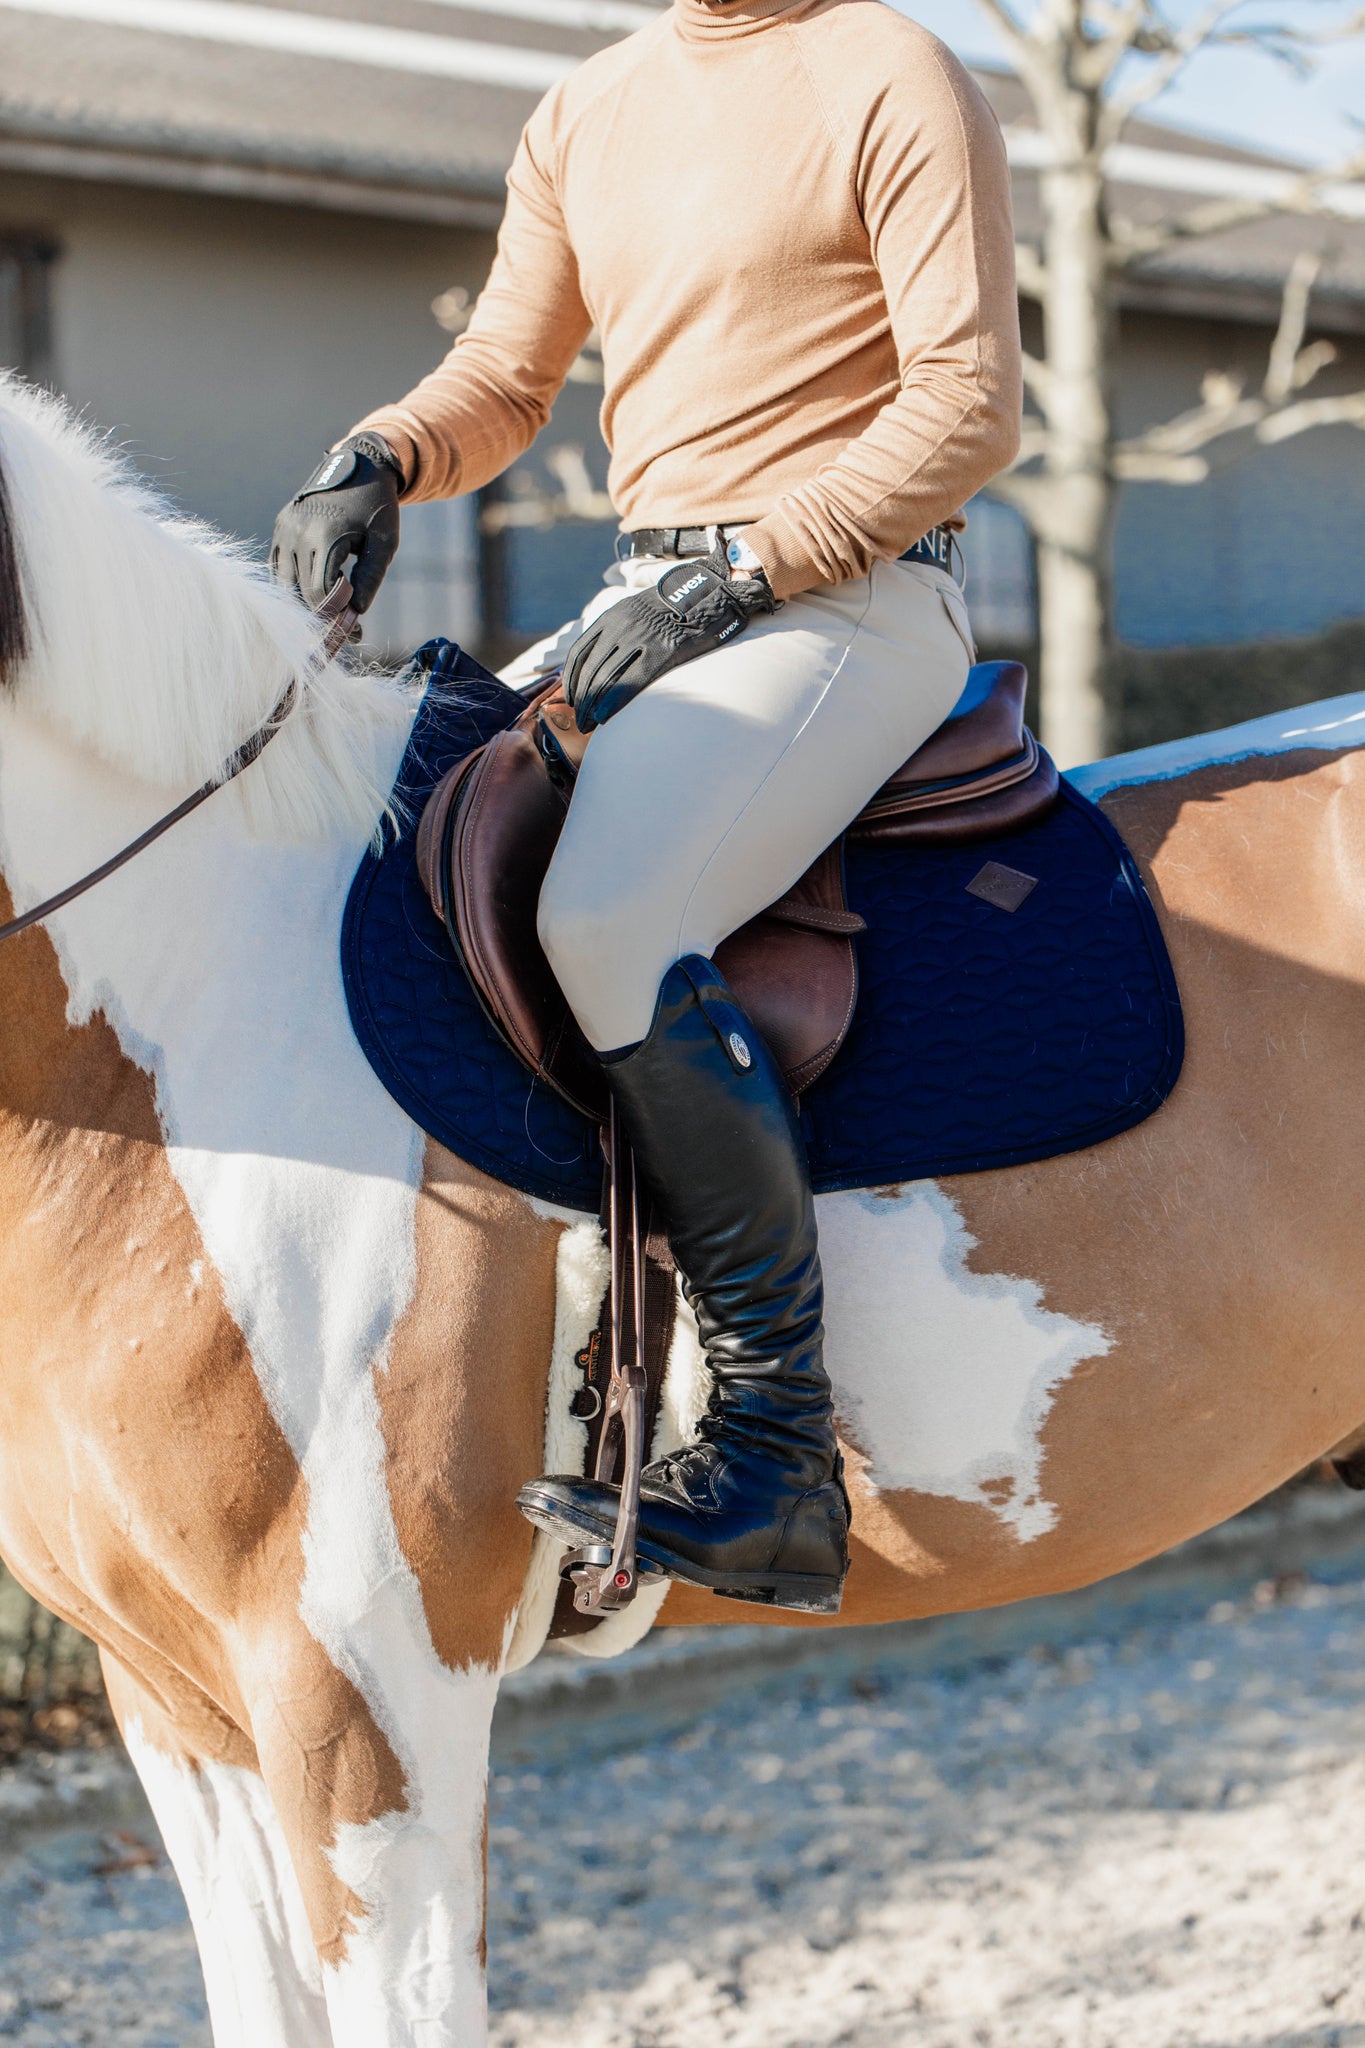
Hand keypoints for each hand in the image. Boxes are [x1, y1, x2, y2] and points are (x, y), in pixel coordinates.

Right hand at [270, 432, 402, 613]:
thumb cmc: (377, 506)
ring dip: (306, 603)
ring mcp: (285, 530)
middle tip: (348, 627)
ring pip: (284, 584)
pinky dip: (293, 585)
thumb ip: (371, 577)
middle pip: (302, 592)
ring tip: (331, 611)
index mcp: (325, 535)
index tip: (356, 624)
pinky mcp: (280, 528)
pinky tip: (314, 592)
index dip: (337, 614)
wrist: (358, 465)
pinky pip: (278, 568)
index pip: (321, 592)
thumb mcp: (385, 542)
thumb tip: (356, 611)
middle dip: (324, 615)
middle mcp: (298, 533)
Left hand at [562, 544, 779, 733]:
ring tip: (589, 725)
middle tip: (580, 720)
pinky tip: (604, 717)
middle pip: (589, 670)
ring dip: (592, 707)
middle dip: (581, 700)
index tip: (571, 699)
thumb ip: (622, 628)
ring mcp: (641, 639)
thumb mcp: (641, 609)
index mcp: (614, 615)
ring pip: (604, 679)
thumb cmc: (678, 608)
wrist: (712, 594)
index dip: (571, 680)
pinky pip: (629, 683)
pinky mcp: (662, 652)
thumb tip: (607, 656)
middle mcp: (621, 626)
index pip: (579, 652)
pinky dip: (611, 703)